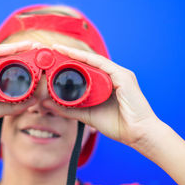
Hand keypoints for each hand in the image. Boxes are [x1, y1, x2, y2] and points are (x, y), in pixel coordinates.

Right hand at [0, 41, 37, 137]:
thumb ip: (13, 104)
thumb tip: (33, 100)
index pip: (3, 60)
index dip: (20, 55)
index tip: (37, 53)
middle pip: (0, 54)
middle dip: (20, 48)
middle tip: (38, 46)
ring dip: (12, 48)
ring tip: (29, 46)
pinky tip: (12, 50)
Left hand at [42, 44, 160, 146]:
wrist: (138, 135)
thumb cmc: (118, 125)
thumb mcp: (86, 115)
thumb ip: (68, 109)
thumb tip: (46, 103)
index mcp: (106, 83)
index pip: (85, 68)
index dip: (69, 61)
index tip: (52, 58)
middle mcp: (113, 75)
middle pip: (88, 62)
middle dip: (70, 54)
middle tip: (52, 49)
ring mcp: (120, 74)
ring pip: (94, 60)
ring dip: (76, 54)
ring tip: (59, 49)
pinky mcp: (124, 77)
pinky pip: (103, 65)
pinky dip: (88, 59)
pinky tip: (74, 55)